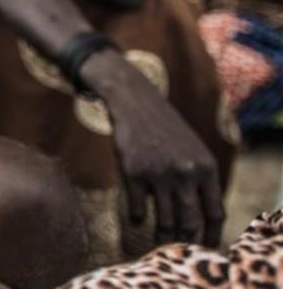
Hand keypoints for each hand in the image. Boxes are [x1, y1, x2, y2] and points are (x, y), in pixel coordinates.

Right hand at [81, 51, 224, 245]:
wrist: (136, 103)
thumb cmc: (165, 130)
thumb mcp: (194, 150)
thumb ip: (201, 179)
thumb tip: (202, 217)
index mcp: (206, 168)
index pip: (216, 213)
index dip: (212, 235)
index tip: (205, 247)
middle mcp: (186, 173)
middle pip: (191, 221)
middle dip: (185, 239)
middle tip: (179, 246)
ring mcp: (159, 174)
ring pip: (165, 220)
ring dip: (162, 235)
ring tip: (158, 239)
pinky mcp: (133, 173)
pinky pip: (137, 209)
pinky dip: (137, 218)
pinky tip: (136, 219)